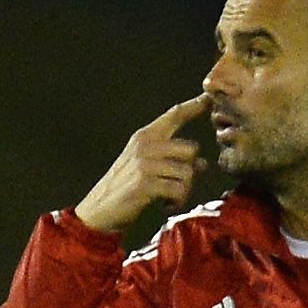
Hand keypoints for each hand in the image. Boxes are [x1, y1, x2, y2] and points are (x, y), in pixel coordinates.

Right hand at [73, 94, 212, 235]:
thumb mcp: (144, 165)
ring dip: (183, 191)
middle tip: (178, 186)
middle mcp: (145, 145)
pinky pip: (179, 191)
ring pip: (187, 173)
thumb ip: (171, 159)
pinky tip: (166, 206)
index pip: (175, 115)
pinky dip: (176, 203)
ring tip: (170, 199)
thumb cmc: (124, 188)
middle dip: (190, 170)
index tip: (209, 97)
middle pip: (191, 149)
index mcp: (144, 136)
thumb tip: (203, 164)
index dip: (194, 106)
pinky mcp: (145, 184)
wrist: (98, 210)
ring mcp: (145, 164)